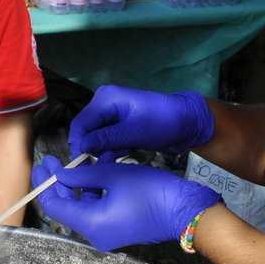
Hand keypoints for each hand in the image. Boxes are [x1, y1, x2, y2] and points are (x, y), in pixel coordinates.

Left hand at [32, 155, 220, 251]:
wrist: (184, 210)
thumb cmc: (149, 191)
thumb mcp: (113, 176)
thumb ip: (82, 175)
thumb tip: (61, 174)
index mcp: (90, 223)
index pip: (55, 206)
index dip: (45, 184)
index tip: (43, 163)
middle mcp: (95, 234)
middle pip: (68, 207)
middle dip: (62, 182)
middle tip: (56, 159)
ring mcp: (107, 234)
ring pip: (85, 205)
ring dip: (83, 183)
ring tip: (87, 159)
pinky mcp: (118, 229)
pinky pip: (99, 209)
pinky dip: (97, 191)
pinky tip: (104, 169)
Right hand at [68, 86, 214, 156]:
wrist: (186, 120)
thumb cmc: (163, 123)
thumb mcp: (134, 132)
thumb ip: (106, 138)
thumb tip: (82, 146)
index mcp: (106, 98)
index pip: (80, 124)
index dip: (78, 144)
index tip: (81, 165)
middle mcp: (104, 102)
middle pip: (86, 130)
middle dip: (92, 148)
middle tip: (101, 163)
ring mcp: (112, 112)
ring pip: (96, 136)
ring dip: (103, 149)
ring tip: (117, 156)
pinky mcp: (119, 122)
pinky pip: (107, 137)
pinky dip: (112, 147)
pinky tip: (123, 152)